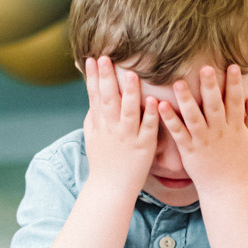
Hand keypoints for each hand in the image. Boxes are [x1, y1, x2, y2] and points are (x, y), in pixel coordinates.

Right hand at [82, 56, 157, 196]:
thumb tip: (91, 98)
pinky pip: (148, 129)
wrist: (111, 188)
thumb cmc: (103, 162)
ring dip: (130, 94)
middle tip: (106, 58)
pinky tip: (155, 102)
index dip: (92, 78)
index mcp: (100, 124)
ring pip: (129, 112)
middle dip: (106, 78)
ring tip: (131, 75)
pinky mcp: (144, 147)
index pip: (94, 96)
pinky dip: (151, 116)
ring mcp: (128, 137)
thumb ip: (92, 117)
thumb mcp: (92, 138)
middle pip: (108, 100)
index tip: (91, 59)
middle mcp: (112, 128)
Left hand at [159, 64, 247, 195]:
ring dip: (186, 100)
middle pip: (215, 106)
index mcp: (235, 127)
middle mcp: (220, 132)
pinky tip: (161, 106)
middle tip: (205, 68)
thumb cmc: (239, 162)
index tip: (234, 66)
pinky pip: (179, 133)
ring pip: (194, 118)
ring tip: (178, 83)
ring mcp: (203, 141)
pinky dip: (170, 120)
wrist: (226, 189)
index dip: (235, 84)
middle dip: (211, 87)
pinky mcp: (189, 150)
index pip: (236, 102)